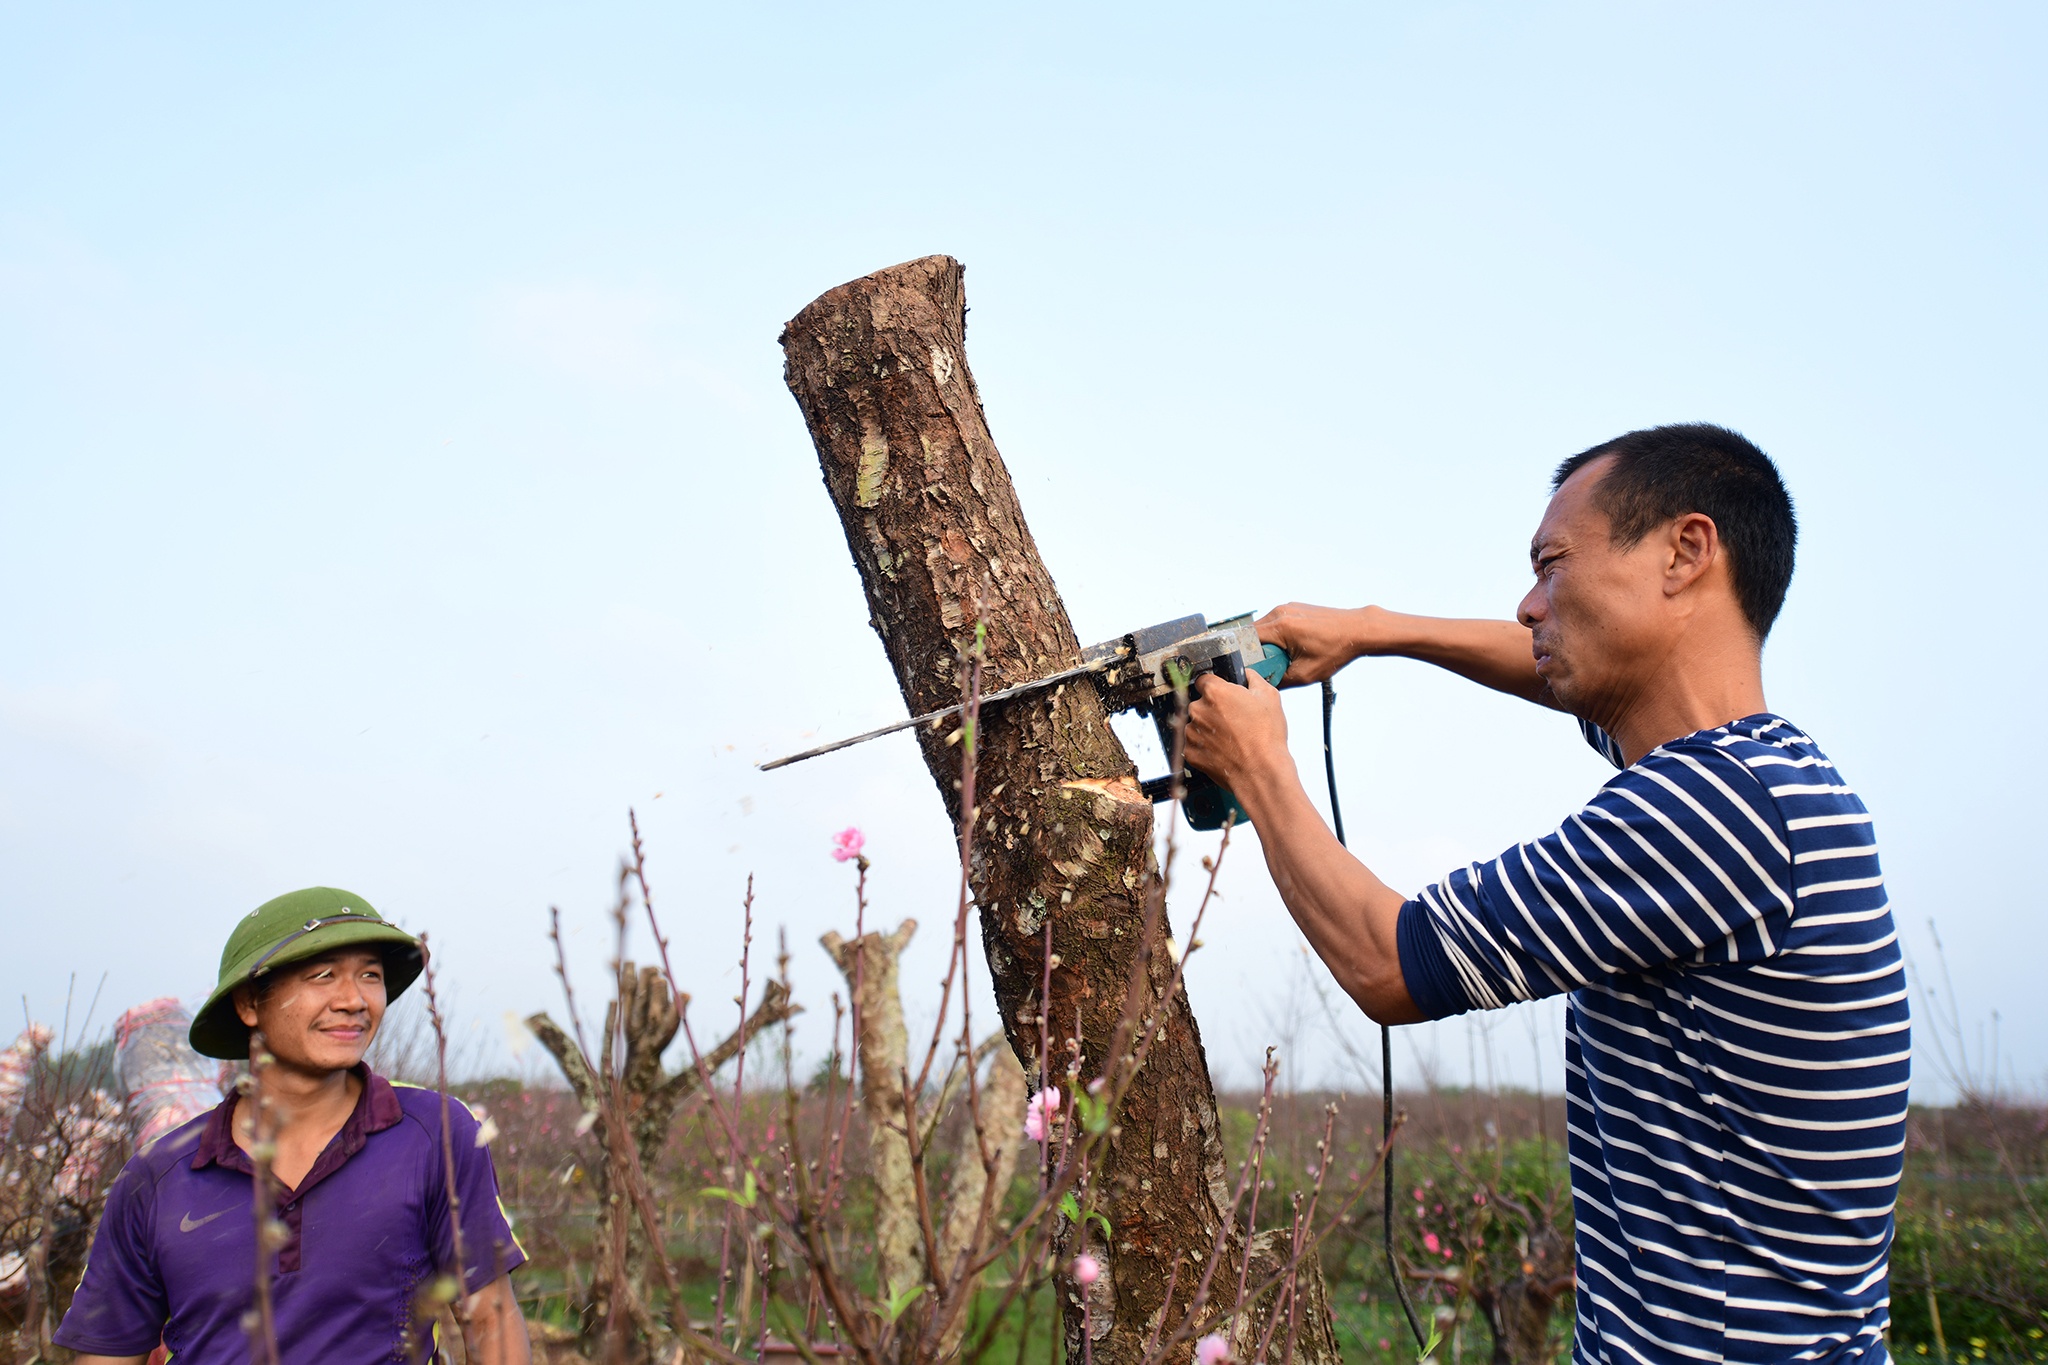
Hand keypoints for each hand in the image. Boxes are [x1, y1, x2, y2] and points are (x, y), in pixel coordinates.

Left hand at [1183, 667, 1289, 794]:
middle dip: (1213, 709)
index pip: (1204, 680)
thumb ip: (1253, 679)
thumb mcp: (1269, 697)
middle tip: (1233, 720)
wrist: (1261, 771)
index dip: (1216, 687)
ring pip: (1196, 724)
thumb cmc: (1266, 738)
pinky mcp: (1191, 753)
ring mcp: (1192, 733)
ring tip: (1231, 738)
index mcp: (1215, 692)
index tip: (1222, 694)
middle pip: (1200, 703)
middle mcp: (1198, 710)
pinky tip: (1223, 750)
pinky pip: (1195, 744)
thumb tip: (1247, 674)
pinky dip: (1205, 747)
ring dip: (1208, 729)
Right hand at [1254, 603, 1369, 686]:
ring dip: (1266, 644)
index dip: (1244, 657)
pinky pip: (1275, 623)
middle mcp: (1280, 612)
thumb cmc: (1336, 650)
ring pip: (1263, 628)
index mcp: (1280, 627)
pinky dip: (1277, 636)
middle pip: (1252, 634)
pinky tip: (1292, 647)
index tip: (1250, 669)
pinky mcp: (1293, 608)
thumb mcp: (1305, 674)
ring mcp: (1286, 607)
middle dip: (1256, 652)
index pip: (1246, 641)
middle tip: (1269, 666)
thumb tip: (1263, 684)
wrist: (1358, 629)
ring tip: (1282, 657)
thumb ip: (1279, 680)